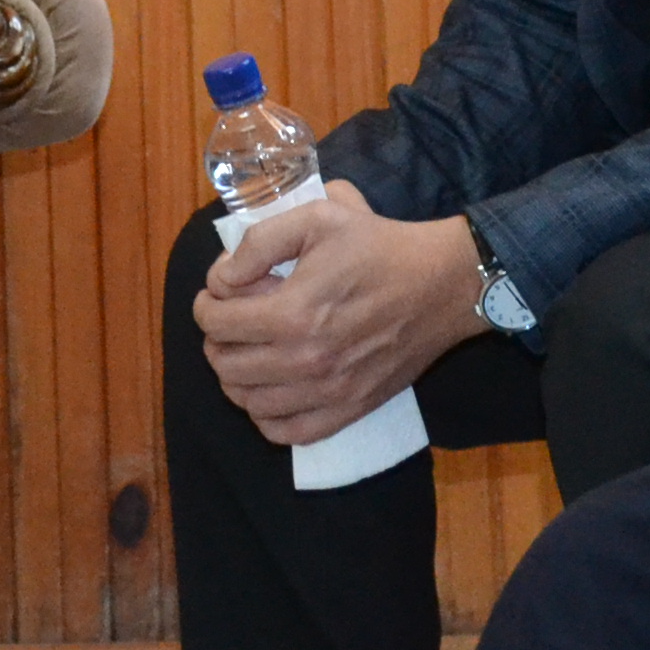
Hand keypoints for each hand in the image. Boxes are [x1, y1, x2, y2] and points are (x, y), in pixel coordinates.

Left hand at [192, 184, 489, 444]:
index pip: (216, 323)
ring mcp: (330, 392)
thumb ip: (259, 241)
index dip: (206, 304)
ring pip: (250, 403)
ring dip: (237, 377)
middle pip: (226, 365)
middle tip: (232, 320)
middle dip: (217, 339)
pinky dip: (267, 417)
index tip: (218, 293)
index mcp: (294, 313)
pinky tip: (272, 390)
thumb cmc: (380, 245)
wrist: (443, 284)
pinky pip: (288, 433)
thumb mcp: (318, 216)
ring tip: (249, 352)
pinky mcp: (351, 409)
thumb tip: (223, 277)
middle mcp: (307, 360)